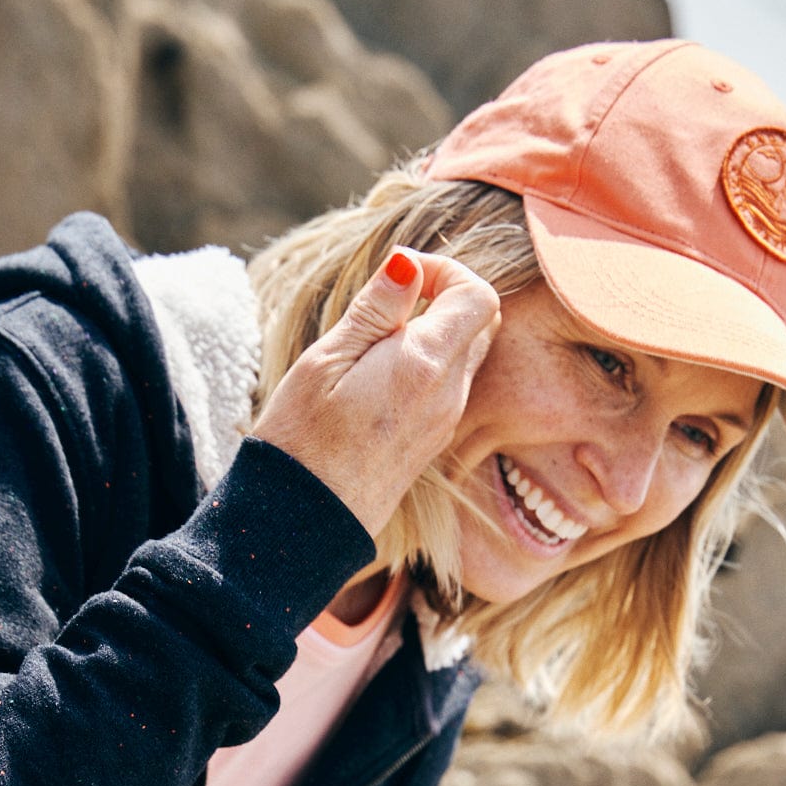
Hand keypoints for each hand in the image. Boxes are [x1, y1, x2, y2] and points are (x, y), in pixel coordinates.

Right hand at [253, 247, 501, 535]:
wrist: (306, 519)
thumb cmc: (303, 440)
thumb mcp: (327, 360)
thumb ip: (375, 310)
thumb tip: (409, 265)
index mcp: (425, 365)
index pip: (479, 295)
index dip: (446, 271)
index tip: (402, 277)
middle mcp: (448, 394)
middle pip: (482, 322)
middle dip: (447, 297)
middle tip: (393, 302)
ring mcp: (445, 421)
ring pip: (466, 355)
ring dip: (436, 333)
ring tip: (377, 342)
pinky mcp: (433, 441)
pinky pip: (450, 387)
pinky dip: (429, 366)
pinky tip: (380, 377)